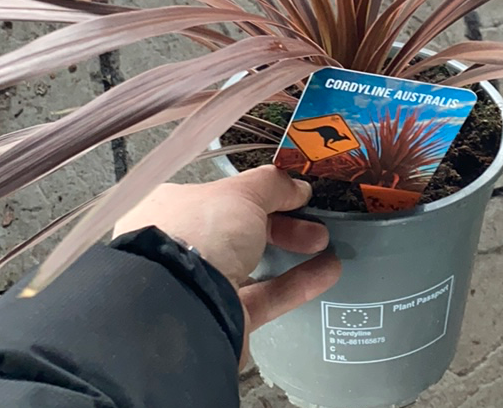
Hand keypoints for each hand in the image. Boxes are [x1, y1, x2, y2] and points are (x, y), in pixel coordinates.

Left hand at [113, 166, 340, 361]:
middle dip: (281, 222)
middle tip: (312, 219)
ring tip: (325, 242)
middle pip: (239, 229)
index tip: (289, 192)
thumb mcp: (241, 193)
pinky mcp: (223, 317)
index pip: (220, 195)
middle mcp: (182, 246)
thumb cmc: (199, 236)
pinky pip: (264, 296)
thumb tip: (295, 185)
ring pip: (253, 263)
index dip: (257, 192)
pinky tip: (327, 271)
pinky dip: (296, 284)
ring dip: (291, 252)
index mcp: (175, 207)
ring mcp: (201, 284)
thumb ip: (271, 184)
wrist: (183, 310)